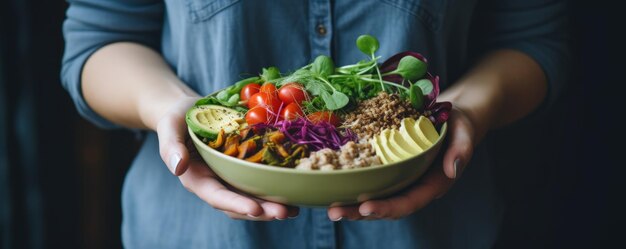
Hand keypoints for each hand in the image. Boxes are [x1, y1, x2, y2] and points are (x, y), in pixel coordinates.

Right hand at [155, 97, 298, 219]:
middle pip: (239, 204)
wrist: (188, 110)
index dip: (236, 205)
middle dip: (262, 210)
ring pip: (252, 198)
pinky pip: (260, 182)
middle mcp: (216, 183)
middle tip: (285, 212)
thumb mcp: (169, 126)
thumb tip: (177, 167)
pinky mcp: (243, 169)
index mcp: (196, 179)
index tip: (256, 210)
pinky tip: (295, 190)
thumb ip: (170, 147)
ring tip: (294, 209)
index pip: (217, 196)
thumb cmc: (176, 117)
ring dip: (272, 206)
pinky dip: (276, 188)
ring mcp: (231, 178)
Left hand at [327, 106, 477, 219]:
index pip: (408, 202)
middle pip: (386, 206)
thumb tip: (451, 170)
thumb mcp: (465, 132)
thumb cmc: (461, 125)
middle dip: (360, 212)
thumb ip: (461, 150)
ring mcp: (401, 180)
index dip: (387, 207)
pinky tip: (333, 184)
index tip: (365, 207)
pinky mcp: (390, 169)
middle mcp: (414, 187)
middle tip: (334, 212)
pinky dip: (353, 185)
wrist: (454, 116)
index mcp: (432, 185)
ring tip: (329, 207)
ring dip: (352, 204)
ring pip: (375, 198)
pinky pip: (371, 181)